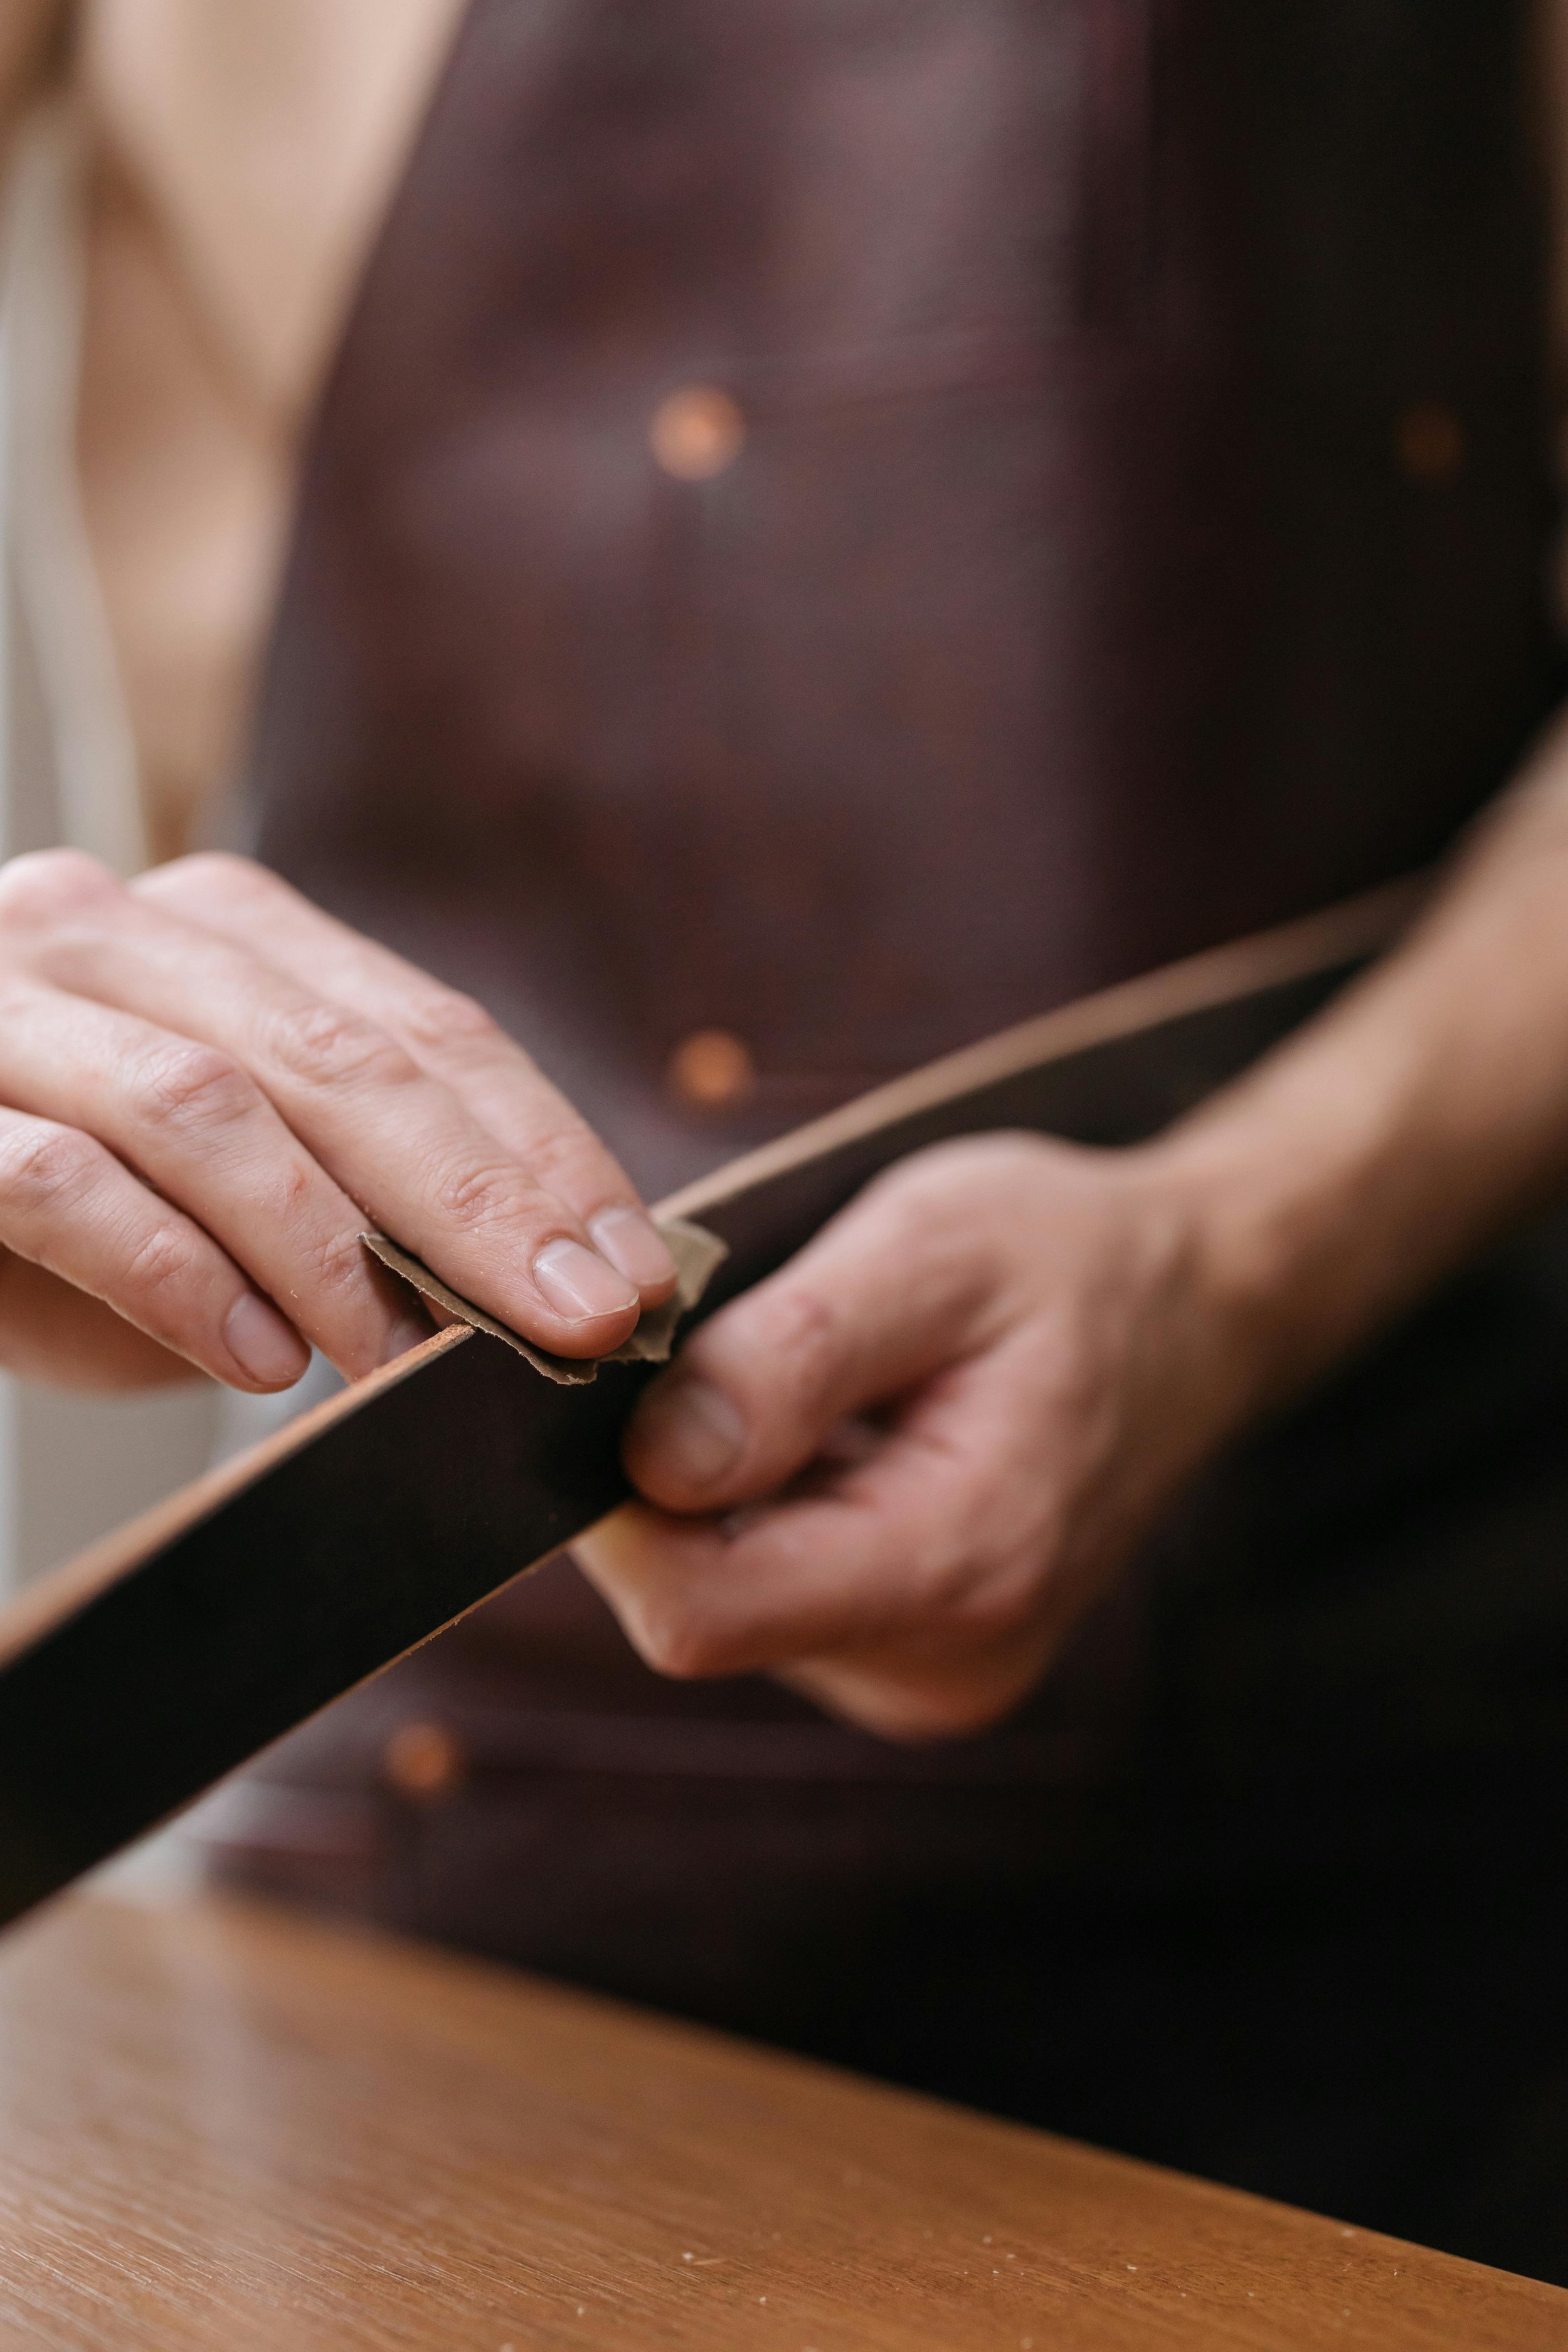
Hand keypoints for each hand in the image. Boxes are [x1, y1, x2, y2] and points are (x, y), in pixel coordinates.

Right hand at [0, 850, 676, 1390]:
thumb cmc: (83, 1202)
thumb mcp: (249, 1181)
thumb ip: (374, 1196)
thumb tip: (567, 1285)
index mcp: (228, 929)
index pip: (426, 1031)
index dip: (545, 1156)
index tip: (635, 1277)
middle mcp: (112, 932)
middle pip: (335, 1060)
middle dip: (476, 1203)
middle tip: (575, 1323)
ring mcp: (2, 1005)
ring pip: (203, 1107)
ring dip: (329, 1250)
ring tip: (405, 1364)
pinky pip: (59, 1181)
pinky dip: (177, 1275)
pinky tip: (257, 1362)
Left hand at [574, 1134, 1259, 1739]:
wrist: (1195, 1306)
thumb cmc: (1068, 1256)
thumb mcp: (929, 1249)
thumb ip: (790, 1360)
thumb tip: (649, 1464)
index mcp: (959, 1567)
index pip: (696, 1612)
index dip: (616, 1507)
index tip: (617, 1385)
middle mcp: (942, 1664)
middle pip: (700, 1605)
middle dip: (673, 1478)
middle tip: (734, 1345)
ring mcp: (927, 1675)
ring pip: (724, 1598)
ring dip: (723, 1488)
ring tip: (818, 1381)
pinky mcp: (911, 1659)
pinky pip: (773, 1592)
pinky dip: (767, 1506)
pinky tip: (839, 1429)